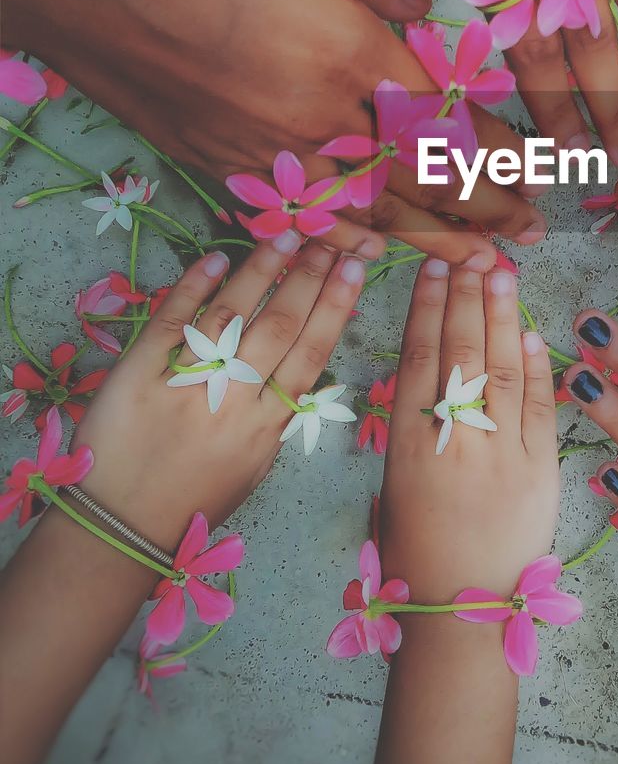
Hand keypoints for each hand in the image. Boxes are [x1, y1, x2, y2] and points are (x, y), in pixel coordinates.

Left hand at [0, 237, 365, 763]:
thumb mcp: (252, 467)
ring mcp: (185, 382)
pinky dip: (195, 285)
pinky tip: (218, 257)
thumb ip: (275, 413)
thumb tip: (300, 359)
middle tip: (328, 241)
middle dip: (309, 278)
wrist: (118, 526)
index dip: (334, 307)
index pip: (310, 354)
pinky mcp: (139, 370)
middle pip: (279, 326)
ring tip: (286, 237)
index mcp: (265, 427)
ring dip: (261, 271)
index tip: (354, 270)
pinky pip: (173, 318)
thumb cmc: (192, 499)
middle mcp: (231, 401)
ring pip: (232, 314)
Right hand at [2, 0, 545, 267]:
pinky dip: (346, 235)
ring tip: (481, 262)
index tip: (545, 168)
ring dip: (430, 238)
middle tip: (535, 231)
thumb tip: (420, 13)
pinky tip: (374, 248)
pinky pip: (297, 213)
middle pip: (419, 178)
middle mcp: (307, 114)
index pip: (447, 115)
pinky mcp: (210, 164)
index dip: (502, 147)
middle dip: (485, 207)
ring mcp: (255, 149)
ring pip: (364, 212)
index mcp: (338, 44)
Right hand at [369, 259, 559, 763]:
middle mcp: (454, 443)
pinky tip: (529, 331)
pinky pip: (538, 409)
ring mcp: (501, 456)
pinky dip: (535, 368)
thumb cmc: (416, 550)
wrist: (461, 611)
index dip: (428, 307)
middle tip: (472, 254)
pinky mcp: (540, 473)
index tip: (434, 268)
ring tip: (499, 272)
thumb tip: (430, 367)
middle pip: (460, 352)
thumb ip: (412, 425)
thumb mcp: (394, 483)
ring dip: (501, 316)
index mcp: (407, 445)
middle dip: (467, 297)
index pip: (419, 357)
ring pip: (499, 370)